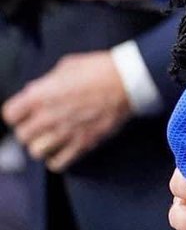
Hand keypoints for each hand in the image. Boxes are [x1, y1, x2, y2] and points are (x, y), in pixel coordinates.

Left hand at [2, 51, 131, 170]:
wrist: (128, 82)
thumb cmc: (100, 69)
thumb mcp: (67, 66)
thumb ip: (47, 82)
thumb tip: (37, 90)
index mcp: (40, 95)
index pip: (9, 115)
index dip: (17, 114)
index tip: (25, 113)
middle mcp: (48, 116)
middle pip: (22, 136)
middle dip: (30, 130)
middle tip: (40, 126)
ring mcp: (65, 132)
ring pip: (36, 151)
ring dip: (43, 145)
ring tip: (51, 139)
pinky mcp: (83, 143)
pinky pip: (58, 163)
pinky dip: (57, 160)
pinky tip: (62, 151)